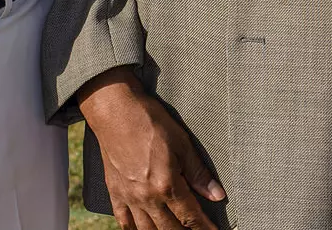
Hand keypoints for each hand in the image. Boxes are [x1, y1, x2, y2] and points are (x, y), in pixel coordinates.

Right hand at [79, 69, 223, 229]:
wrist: (116, 112)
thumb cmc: (150, 122)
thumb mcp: (182, 144)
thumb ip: (199, 173)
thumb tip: (217, 195)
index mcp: (166, 185)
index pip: (190, 216)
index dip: (204, 227)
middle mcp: (147, 197)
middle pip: (169, 229)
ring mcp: (129, 197)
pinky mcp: (115, 193)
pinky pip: (123, 221)